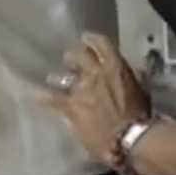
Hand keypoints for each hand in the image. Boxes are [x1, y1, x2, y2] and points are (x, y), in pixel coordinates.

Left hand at [47, 33, 148, 161]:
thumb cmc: (139, 115)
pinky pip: (53, 100)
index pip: (101, 44)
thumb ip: (131, 78)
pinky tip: (35, 97)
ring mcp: (80, 90)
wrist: (128, 137)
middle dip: (73, 57)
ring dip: (58, 77)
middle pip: (79, 57)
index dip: (92, 39)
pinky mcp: (70, 107)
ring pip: (63, 77)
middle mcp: (95, 73)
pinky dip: (43, 98)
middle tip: (70, 59)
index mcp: (115, 67)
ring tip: (53, 78)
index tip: (86, 37)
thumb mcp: (140, 90)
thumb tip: (133, 71)